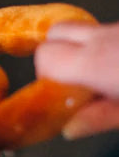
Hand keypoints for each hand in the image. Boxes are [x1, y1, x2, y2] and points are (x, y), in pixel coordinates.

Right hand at [35, 21, 118, 137]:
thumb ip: (99, 118)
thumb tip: (70, 127)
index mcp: (97, 62)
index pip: (46, 54)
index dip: (44, 72)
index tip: (56, 90)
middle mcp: (104, 38)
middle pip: (55, 32)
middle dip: (55, 53)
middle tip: (69, 79)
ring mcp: (116, 28)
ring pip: (80, 29)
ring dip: (78, 48)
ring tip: (94, 75)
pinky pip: (102, 32)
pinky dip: (100, 47)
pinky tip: (113, 68)